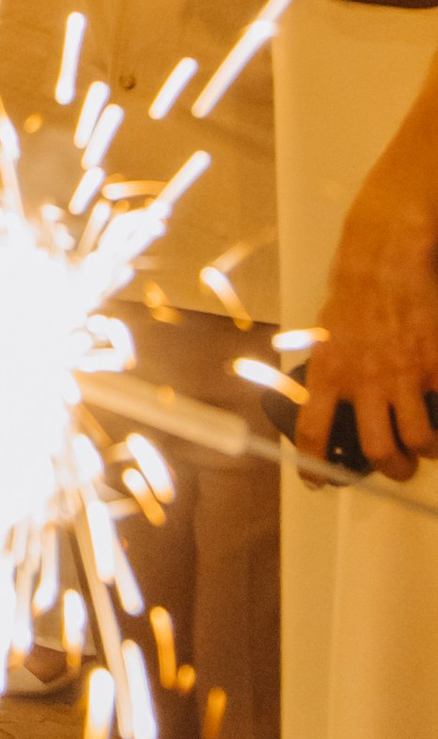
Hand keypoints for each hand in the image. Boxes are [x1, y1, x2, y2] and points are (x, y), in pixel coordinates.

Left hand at [295, 135, 437, 477]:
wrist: (383, 259)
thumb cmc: (351, 293)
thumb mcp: (324, 336)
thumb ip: (330, 373)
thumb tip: (331, 406)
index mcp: (328, 374)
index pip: (314, 432)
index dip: (314, 465)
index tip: (318, 479)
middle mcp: (364, 380)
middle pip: (379, 449)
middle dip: (391, 469)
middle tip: (397, 468)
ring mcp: (403, 373)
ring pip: (419, 438)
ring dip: (424, 451)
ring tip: (425, 447)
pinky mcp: (434, 362)